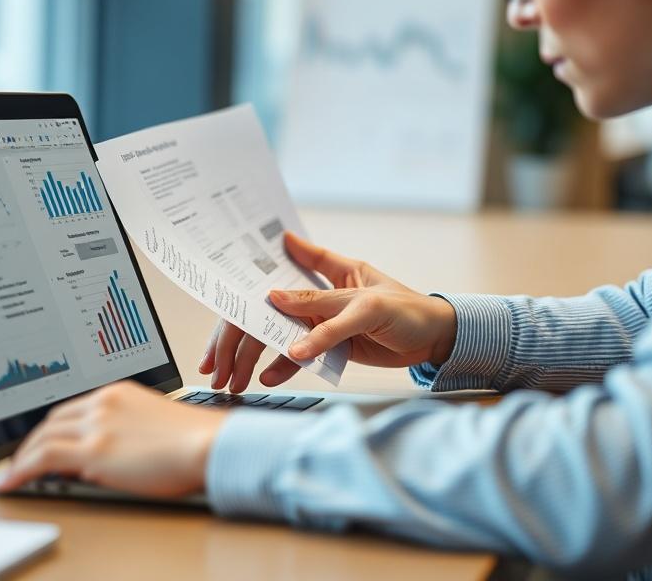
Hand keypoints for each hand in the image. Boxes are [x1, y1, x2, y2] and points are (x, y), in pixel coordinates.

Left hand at [0, 381, 227, 497]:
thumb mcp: (152, 425)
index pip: (72, 409)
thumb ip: (124, 432)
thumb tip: (100, 457)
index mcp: (118, 393)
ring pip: (43, 436)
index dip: (51, 428)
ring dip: (22, 457)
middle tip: (21, 459)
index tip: (42, 441)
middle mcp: (103, 402)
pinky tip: (11, 481)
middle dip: (31, 441)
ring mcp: (97, 424)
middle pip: (52, 420)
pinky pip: (42, 457)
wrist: (208, 444)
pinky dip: (20, 469)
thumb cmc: (194, 440)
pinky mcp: (93, 449)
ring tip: (12, 474)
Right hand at [199, 232, 456, 391]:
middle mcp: (317, 296)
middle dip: (237, 334)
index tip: (218, 288)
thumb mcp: (366, 305)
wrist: (435, 341)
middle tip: (216, 360)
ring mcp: (321, 323)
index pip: (278, 273)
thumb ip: (323, 311)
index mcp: (326, 272)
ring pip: (276, 337)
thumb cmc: (407, 309)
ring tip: (233, 378)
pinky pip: (297, 357)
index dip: (247, 277)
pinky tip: (266, 378)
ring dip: (252, 355)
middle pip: (267, 312)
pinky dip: (281, 367)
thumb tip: (278, 305)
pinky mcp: (329, 348)